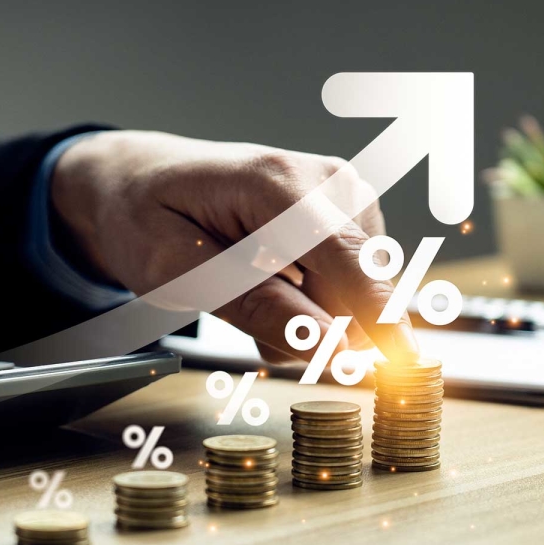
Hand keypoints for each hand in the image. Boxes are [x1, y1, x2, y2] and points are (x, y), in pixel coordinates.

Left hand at [51, 130, 418, 363]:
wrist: (141, 180)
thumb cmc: (147, 218)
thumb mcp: (179, 272)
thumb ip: (257, 307)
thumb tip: (332, 346)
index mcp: (278, 182)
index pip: (346, 257)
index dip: (377, 316)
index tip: (403, 366)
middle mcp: (324, 179)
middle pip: (357, 284)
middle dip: (315, 327)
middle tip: (248, 323)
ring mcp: (338, 192)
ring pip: (356, 289)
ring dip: (310, 317)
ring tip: (249, 295)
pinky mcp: (342, 213)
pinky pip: (348, 280)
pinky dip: (313, 300)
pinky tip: (272, 285)